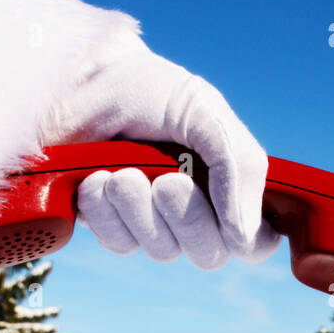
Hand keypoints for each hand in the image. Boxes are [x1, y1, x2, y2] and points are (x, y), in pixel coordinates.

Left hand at [50, 38, 281, 269]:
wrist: (78, 79)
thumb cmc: (145, 89)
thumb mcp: (205, 112)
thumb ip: (239, 166)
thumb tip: (243, 236)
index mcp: (227, 182)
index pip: (255, 240)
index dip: (248, 239)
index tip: (229, 218)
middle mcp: (193, 208)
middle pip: (209, 253)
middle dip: (187, 218)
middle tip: (164, 181)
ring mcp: (152, 220)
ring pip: (163, 250)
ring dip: (139, 211)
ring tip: (119, 172)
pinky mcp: (110, 224)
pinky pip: (120, 244)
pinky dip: (106, 213)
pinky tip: (95, 180)